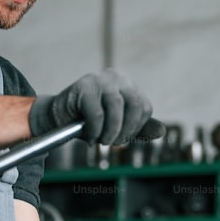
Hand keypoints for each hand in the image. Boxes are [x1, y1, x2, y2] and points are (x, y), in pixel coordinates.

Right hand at [29, 69, 164, 144]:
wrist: (57, 116)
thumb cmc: (89, 122)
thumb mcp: (116, 126)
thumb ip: (137, 129)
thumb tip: (162, 132)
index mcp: (128, 86)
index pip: (144, 107)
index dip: (136, 128)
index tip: (122, 138)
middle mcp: (117, 78)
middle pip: (135, 103)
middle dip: (127, 129)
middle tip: (114, 142)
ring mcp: (100, 79)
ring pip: (117, 106)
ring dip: (112, 130)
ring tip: (103, 141)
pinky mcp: (83, 85)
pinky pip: (97, 112)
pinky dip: (96, 130)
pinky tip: (91, 137)